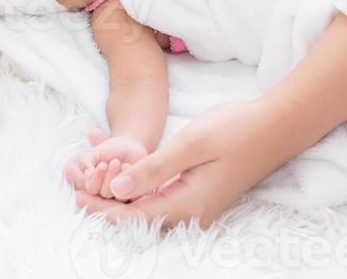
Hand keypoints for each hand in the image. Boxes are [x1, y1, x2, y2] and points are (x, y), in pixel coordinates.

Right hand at [63, 126, 147, 200]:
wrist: (131, 147)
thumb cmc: (111, 150)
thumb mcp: (96, 152)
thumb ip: (86, 161)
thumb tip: (86, 172)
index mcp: (93, 184)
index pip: (91, 188)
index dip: (96, 178)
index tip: (102, 165)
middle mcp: (104, 193)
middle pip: (104, 194)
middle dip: (109, 177)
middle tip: (115, 162)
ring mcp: (119, 197)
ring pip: (117, 195)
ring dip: (120, 178)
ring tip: (123, 164)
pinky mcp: (134, 197)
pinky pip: (133, 196)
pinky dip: (132, 183)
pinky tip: (129, 167)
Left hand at [70, 99, 285, 230]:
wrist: (274, 128)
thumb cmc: (234, 131)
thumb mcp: (192, 144)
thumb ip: (155, 169)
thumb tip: (119, 189)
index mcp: (186, 205)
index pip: (133, 218)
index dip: (100, 206)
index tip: (74, 191)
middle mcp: (189, 214)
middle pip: (136, 218)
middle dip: (103, 201)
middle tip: (73, 180)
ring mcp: (195, 207)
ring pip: (146, 208)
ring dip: (117, 193)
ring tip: (88, 172)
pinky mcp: (197, 195)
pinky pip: (159, 196)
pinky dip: (136, 184)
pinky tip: (120, 165)